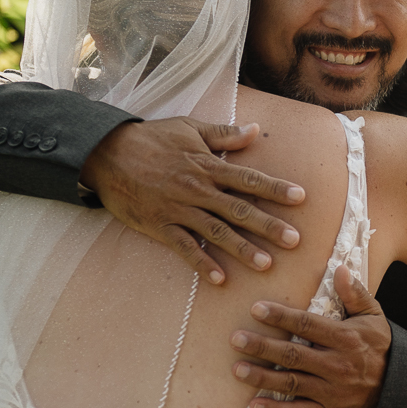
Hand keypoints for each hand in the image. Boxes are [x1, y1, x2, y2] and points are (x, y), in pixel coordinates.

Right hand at [81, 119, 305, 283]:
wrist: (106, 153)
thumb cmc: (150, 138)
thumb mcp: (189, 128)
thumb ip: (223, 133)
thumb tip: (254, 131)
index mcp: (208, 166)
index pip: (249, 178)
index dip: (275, 188)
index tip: (300, 198)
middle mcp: (198, 189)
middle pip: (239, 209)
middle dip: (268, 225)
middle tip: (295, 240)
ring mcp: (179, 209)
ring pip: (216, 232)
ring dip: (242, 248)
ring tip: (266, 264)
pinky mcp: (160, 226)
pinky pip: (183, 248)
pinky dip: (201, 263)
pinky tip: (219, 279)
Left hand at [231, 266, 391, 407]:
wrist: (401, 391)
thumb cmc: (381, 348)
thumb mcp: (374, 317)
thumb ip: (355, 294)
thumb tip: (339, 269)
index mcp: (346, 338)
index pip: (307, 325)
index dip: (281, 316)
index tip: (256, 308)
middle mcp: (337, 365)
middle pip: (294, 355)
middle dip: (263, 347)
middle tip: (235, 339)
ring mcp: (333, 392)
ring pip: (292, 383)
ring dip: (263, 378)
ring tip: (237, 370)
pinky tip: (255, 405)